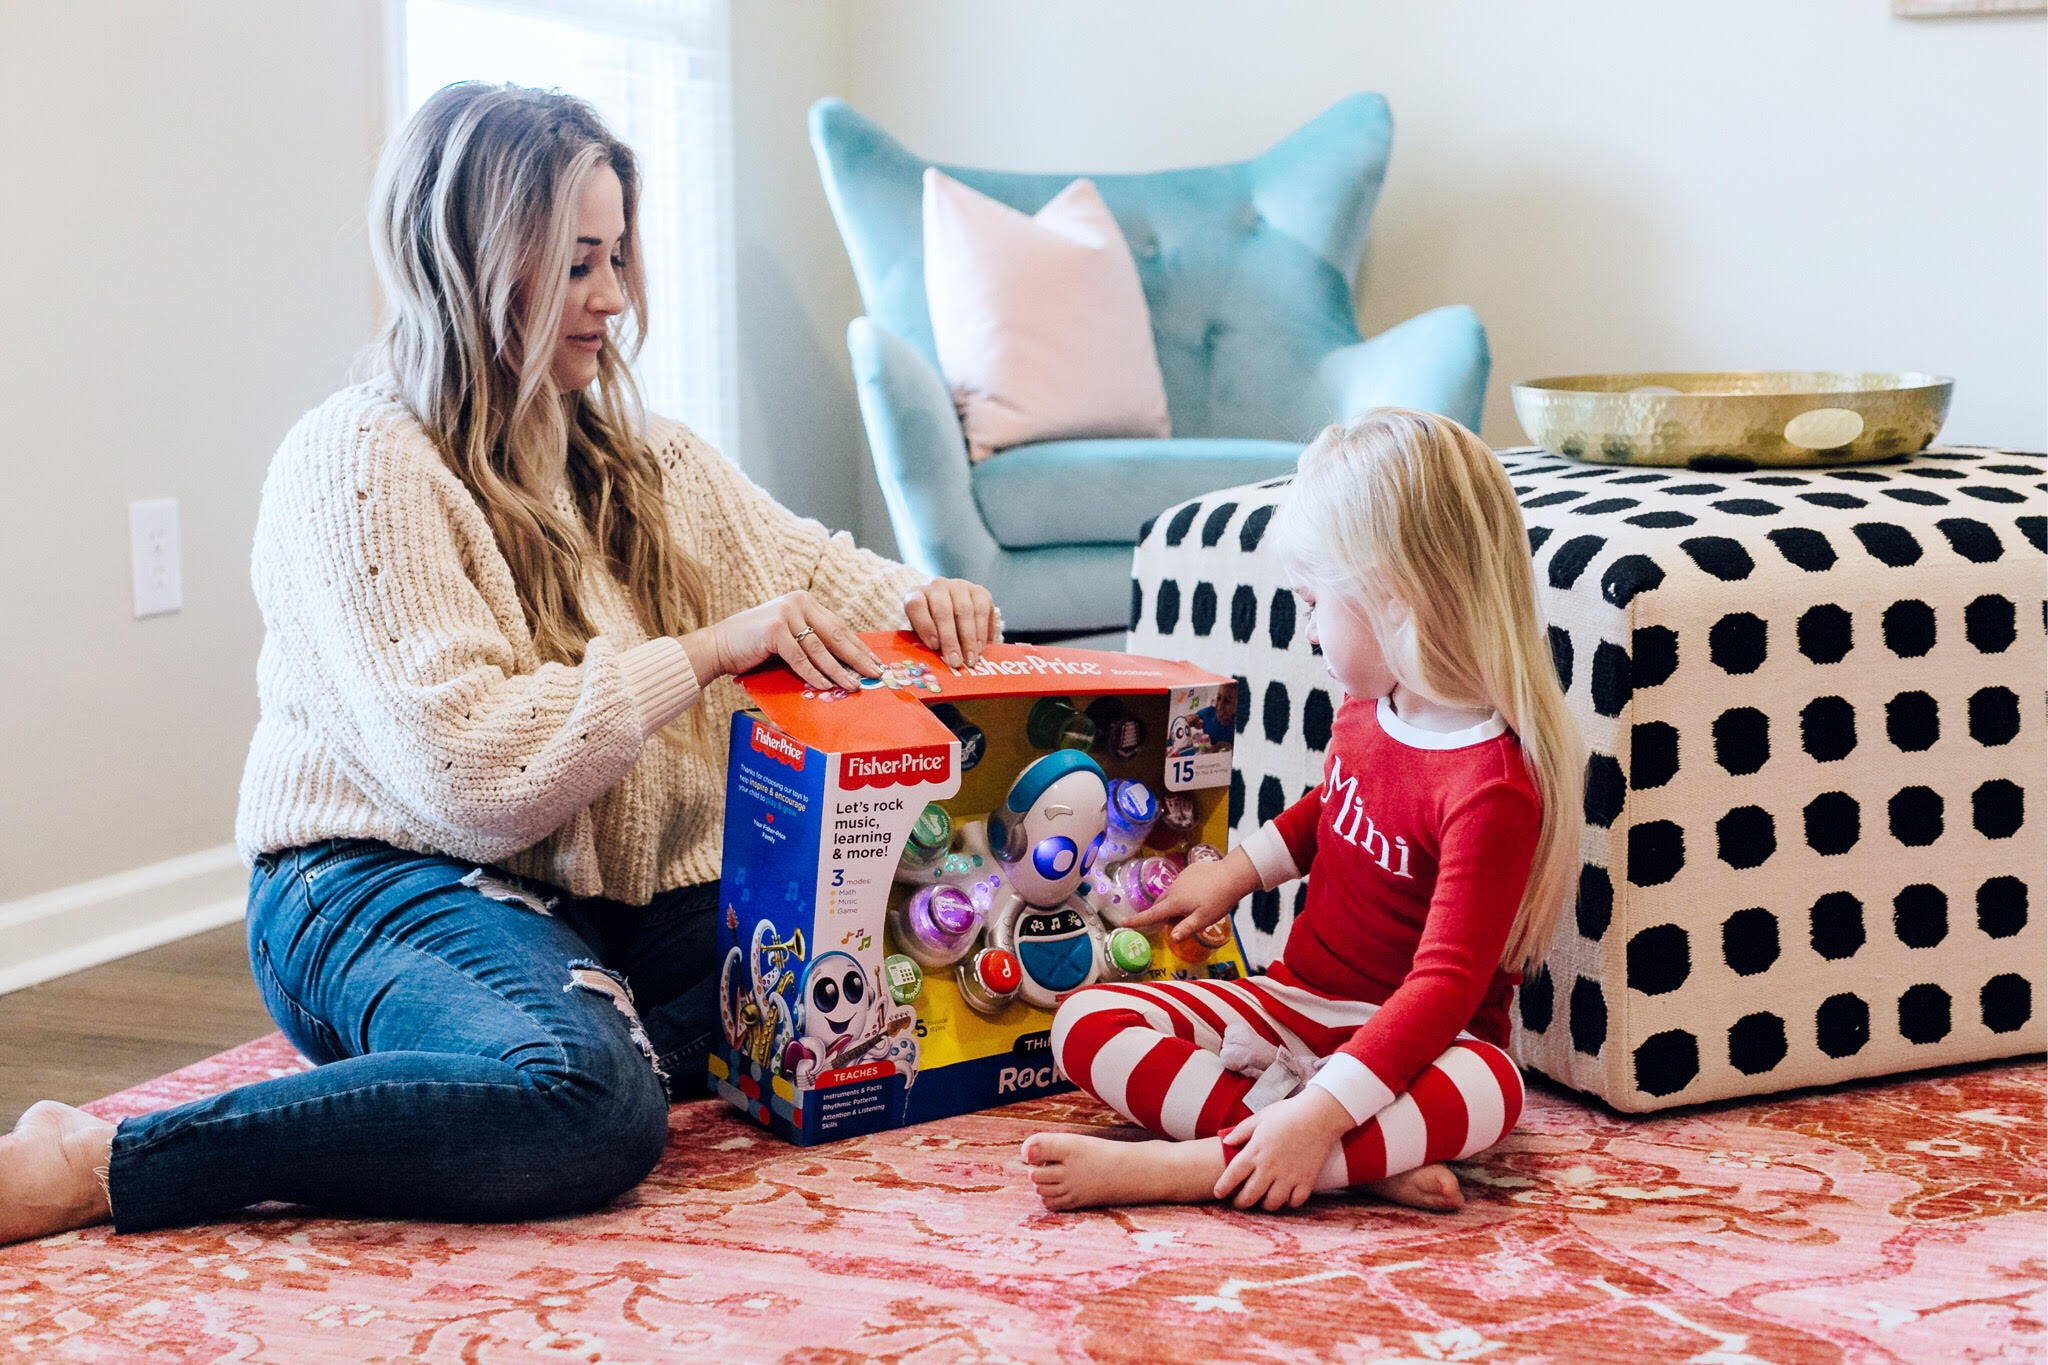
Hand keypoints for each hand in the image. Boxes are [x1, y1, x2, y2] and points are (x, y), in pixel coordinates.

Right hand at [686, 591, 882, 691]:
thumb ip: (811, 643)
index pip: (839, 627)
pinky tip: (827, 686)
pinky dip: (814, 674)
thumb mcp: (788, 638)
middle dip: (857, 658)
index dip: (859, 647)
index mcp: (805, 602)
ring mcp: (786, 614)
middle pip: (835, 635)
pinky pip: (800, 658)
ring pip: (820, 649)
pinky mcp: (774, 630)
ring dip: (839, 670)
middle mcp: (798, 603)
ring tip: (854, 685)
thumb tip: (846, 664)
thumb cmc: (755, 646)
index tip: (875, 663)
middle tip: (876, 674)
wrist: (718, 645)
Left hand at [904, 578, 999, 668]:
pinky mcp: (979, 591)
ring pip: (964, 611)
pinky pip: (982, 610)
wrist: (955, 615)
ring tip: (970, 659)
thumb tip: (938, 664)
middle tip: (955, 661)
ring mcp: (959, 586)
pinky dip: (981, 631)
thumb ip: (928, 645)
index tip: (934, 646)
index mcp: (916, 595)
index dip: (924, 625)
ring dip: (968, 639)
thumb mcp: (925, 635)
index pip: (916, 605)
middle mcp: (937, 586)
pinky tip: (980, 647)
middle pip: (943, 610)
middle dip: (950, 639)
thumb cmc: (935, 630)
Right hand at [1119, 848, 1260, 937]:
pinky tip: (1201, 895)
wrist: (1232, 874)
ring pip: (1171, 895)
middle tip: (1181, 922)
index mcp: (1175, 902)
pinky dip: (1184, 893)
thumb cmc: (1218, 900)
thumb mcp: (1203, 919)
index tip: (1124, 923)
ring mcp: (1180, 878)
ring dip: (1175, 904)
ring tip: (1195, 908)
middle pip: (1161, 905)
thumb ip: (1185, 928)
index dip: (1138, 920)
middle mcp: (1173, 889)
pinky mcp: (1189, 871)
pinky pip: (1181, 885)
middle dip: (1164, 915)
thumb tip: (1171, 938)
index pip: (1152, 914)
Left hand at [1215, 1087, 1353, 1209]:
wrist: (1319, 1115)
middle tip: (1239, 1202)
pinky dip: (1289, 1202)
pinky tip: (1286, 1195)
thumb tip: (1226, 1141)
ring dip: (1264, 1204)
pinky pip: (1294, 1202)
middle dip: (1241, 1202)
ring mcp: (1289, 1177)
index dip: (1223, 1187)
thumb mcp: (1260, 1117)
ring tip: (1263, 1199)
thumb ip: (1241, 1131)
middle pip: (1249, 1196)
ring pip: (1272, 1203)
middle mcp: (1270, 1168)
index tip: (1218, 1193)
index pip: (1232, 1176)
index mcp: (1255, 1152)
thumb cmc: (1287, 1113)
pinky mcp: (1306, 1181)